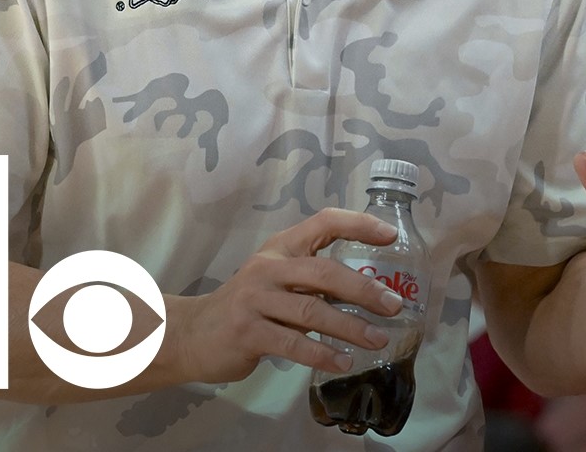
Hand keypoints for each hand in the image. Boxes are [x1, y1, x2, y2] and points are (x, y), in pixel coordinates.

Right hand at [168, 208, 408, 384]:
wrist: (192, 333)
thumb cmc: (246, 306)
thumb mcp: (276, 280)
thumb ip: (312, 281)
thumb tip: (370, 292)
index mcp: (280, 248)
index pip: (322, 223)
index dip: (357, 224)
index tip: (390, 234)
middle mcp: (268, 268)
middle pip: (323, 272)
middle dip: (363, 288)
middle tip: (394, 305)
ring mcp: (255, 300)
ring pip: (312, 311)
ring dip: (350, 327)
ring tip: (378, 340)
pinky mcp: (248, 332)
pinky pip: (293, 344)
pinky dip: (322, 354)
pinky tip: (344, 362)